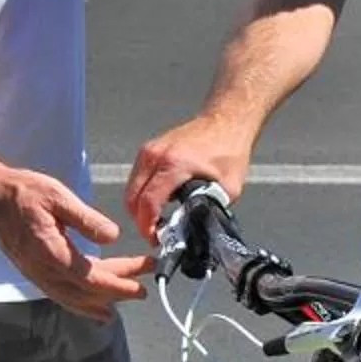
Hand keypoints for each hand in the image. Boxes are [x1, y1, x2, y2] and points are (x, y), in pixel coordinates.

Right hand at [0, 165, 150, 318]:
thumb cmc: (20, 192)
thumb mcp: (57, 196)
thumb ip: (86, 219)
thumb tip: (112, 237)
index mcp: (51, 253)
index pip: (92, 279)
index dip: (119, 284)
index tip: (140, 284)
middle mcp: (42, 271)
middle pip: (86, 292)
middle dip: (116, 292)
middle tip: (142, 289)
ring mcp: (35, 274)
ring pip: (72, 299)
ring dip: (98, 303)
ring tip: (119, 306)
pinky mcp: (32, 271)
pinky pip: (60, 294)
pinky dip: (78, 302)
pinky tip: (89, 303)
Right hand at [124, 112, 255, 239]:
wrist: (226, 121)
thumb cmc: (229, 149)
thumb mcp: (229, 188)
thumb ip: (211, 210)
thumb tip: (197, 230)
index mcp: (174, 164)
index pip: (148, 202)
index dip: (148, 226)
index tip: (156, 239)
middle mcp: (156, 156)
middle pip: (132, 198)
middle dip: (141, 221)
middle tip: (156, 234)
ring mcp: (149, 150)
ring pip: (131, 189)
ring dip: (139, 208)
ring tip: (157, 221)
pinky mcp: (149, 150)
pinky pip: (136, 178)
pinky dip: (141, 194)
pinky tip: (157, 204)